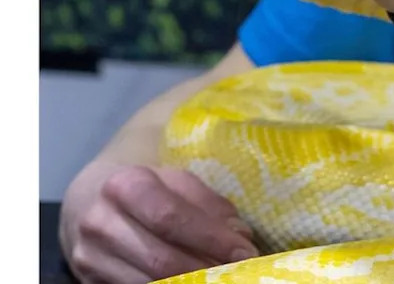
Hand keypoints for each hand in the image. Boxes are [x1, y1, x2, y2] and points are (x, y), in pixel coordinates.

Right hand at [60, 161, 258, 282]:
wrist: (88, 200)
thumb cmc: (145, 188)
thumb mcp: (176, 182)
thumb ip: (208, 205)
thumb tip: (239, 236)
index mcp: (126, 186)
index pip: (171, 218)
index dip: (211, 239)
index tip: (244, 252)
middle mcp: (100, 222)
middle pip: (160, 259)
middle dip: (205, 269)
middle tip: (238, 272)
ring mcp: (89, 257)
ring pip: (148, 282)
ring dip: (190, 283)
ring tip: (218, 277)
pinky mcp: (88, 280)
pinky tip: (192, 281)